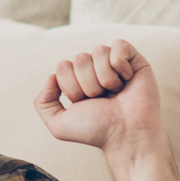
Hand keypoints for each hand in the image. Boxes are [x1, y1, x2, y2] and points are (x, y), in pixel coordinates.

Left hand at [34, 39, 167, 159]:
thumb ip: (43, 102)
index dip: (70, 87)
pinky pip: (120, 45)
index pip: (62, 66)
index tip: (84, 103)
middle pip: (79, 58)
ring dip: (104, 78)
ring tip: (114, 92)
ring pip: (99, 51)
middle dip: (87, 83)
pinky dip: (120, 64)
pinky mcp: (136, 62)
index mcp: (77, 81)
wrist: (125, 135)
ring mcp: (115, 65)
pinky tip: (126, 80)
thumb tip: (52, 76)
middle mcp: (95, 70)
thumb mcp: (58, 124)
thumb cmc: (95, 131)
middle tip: (100, 99)